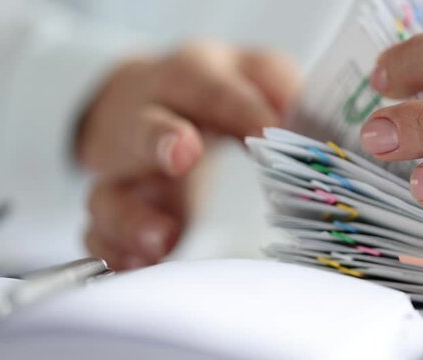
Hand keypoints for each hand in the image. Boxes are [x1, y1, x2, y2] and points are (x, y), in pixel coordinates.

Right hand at [77, 41, 299, 269]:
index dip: (241, 106)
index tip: (274, 130)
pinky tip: (138, 266)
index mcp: (190, 78)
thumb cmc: (206, 89)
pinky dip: (115, 252)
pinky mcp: (112, 205)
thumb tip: (323, 125)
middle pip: (143, 125)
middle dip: (161, 137)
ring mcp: (122, 169)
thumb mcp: (245, 74)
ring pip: (111, 191)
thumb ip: (281, 89)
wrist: (137, 97)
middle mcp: (147, 118)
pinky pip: (99, 233)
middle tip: (184, 153)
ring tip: (163, 240)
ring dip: (133, 216)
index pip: (212, 86)